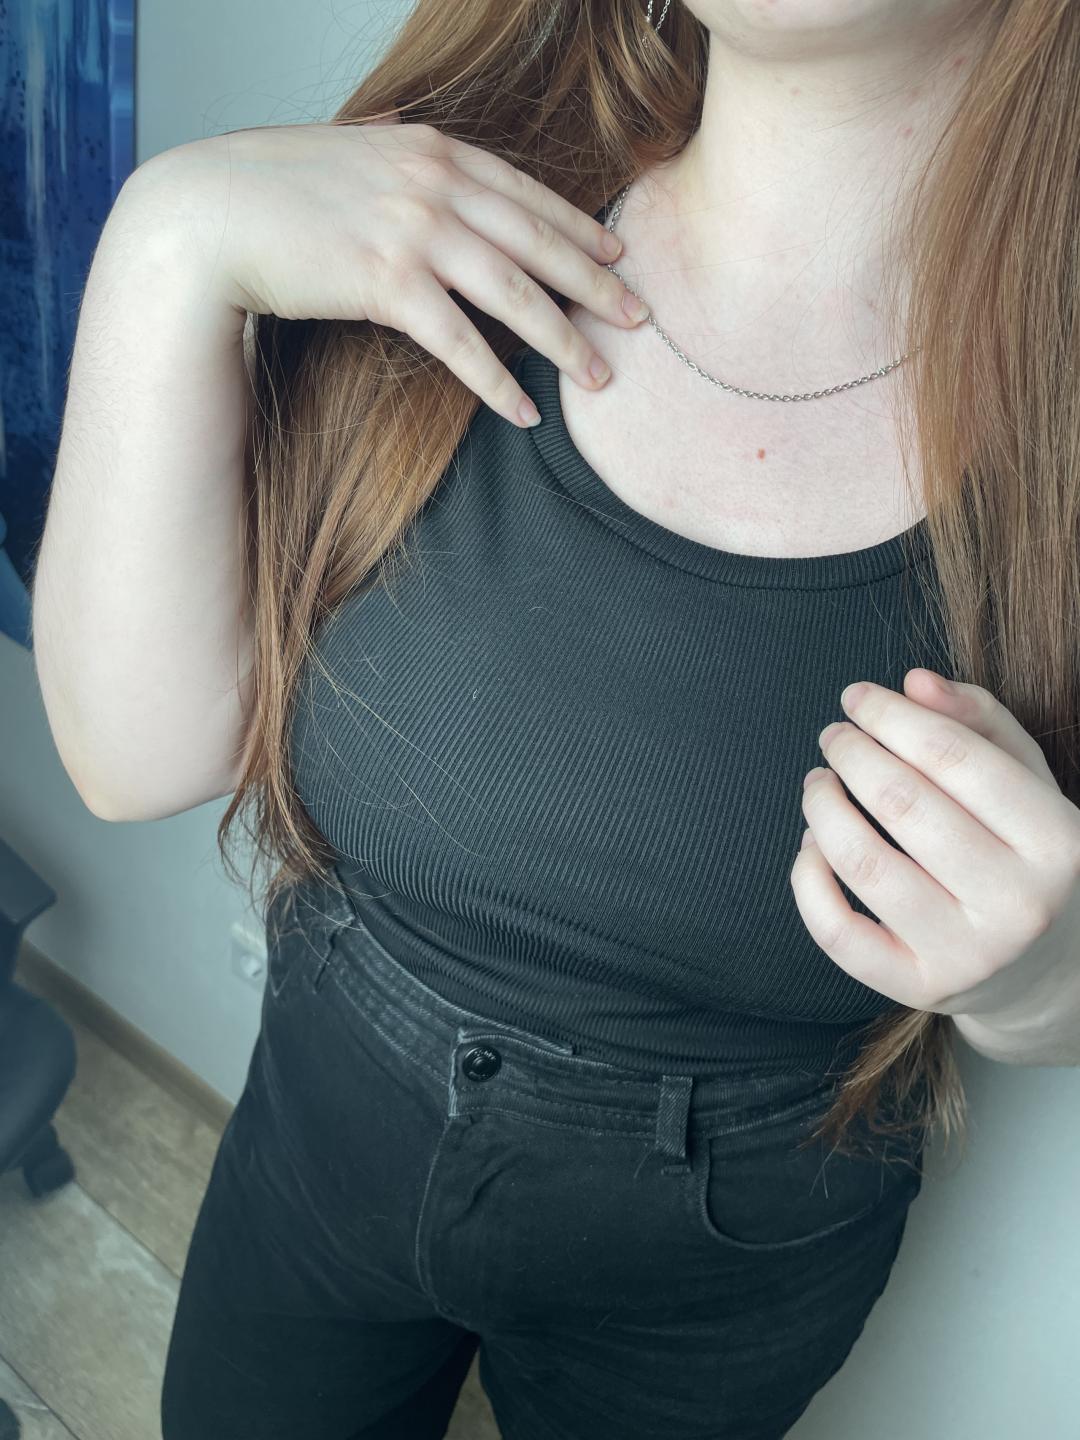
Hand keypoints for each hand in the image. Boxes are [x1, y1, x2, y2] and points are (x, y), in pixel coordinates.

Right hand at [128, 116, 648, 429]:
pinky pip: (460, 342)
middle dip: (596, 284)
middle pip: (537, 242)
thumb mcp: (350, 158)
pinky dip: (498, 380)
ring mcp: (412, 232)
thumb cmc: (270, 190)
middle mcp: (433, 184)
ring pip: (513, 294)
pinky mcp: (386, 284)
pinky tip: (526, 411)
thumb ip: (400, 165)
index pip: (525, 191)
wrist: (206, 213)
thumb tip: (426, 166)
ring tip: (600, 377)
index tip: (616, 254)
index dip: (577, 228)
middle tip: (640, 317)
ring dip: (564, 340)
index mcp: (431, 149)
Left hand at [791, 667, 1079, 1026]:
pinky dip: (807, 879)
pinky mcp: (919, 986)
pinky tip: (811, 845)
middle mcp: (1018, 902)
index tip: (855, 697)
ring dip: (823, 807)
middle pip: (903, 803)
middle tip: (834, 737)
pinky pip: (837, 931)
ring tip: (819, 782)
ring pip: (863, 863)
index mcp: (1057, 840)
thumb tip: (914, 683)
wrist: (1048, 969)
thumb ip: (978, 721)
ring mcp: (968, 953)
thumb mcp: (1028, 780)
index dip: (892, 716)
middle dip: (852, 753)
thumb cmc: (1027, 854)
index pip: (955, 756)